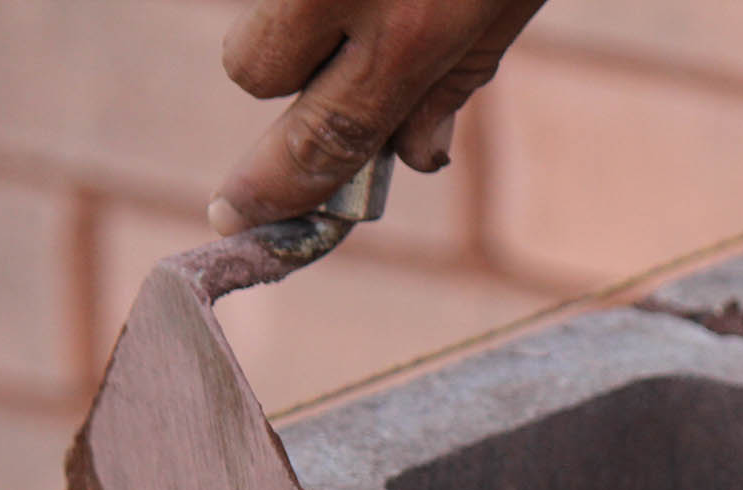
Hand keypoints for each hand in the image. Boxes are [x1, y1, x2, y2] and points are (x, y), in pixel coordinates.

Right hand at [210, 0, 548, 233]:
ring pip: (255, 4)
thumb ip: (454, 82)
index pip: (326, 138)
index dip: (275, 186)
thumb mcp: (510, 5)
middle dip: (284, 67)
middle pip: (254, 67)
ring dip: (296, 0)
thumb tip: (408, 159)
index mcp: (414, 33)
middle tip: (339, 34)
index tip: (232, 215)